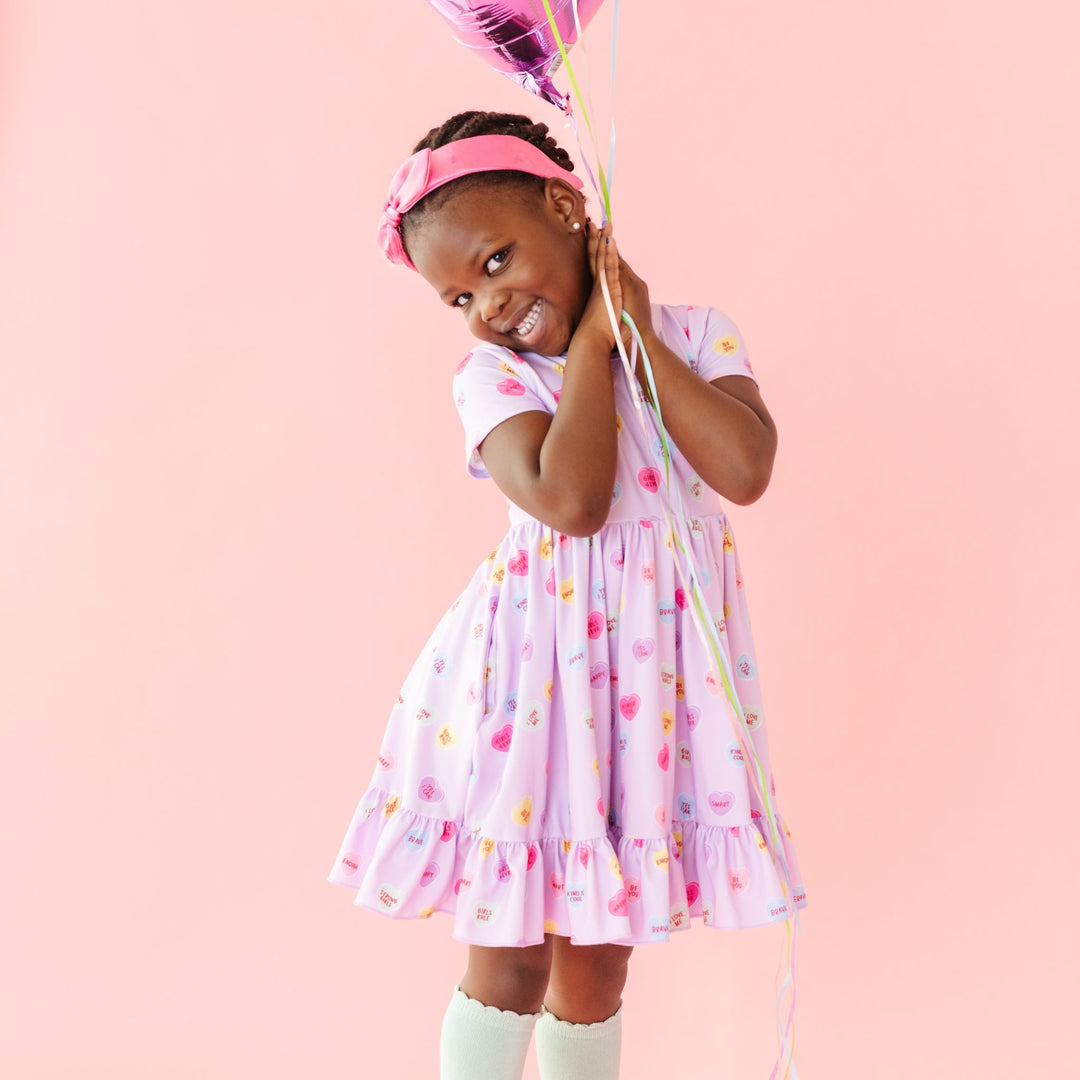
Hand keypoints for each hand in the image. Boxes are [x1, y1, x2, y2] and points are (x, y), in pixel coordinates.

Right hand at [570, 220, 651, 356]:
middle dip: (594, 239)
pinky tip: (610, 240)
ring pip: (601, 258)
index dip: (593, 250)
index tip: (592, 236)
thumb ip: (601, 307)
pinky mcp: (608, 288)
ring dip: (603, 240)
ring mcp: (602, 285)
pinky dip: (610, 252)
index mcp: (596, 290)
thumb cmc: (597, 334)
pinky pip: (609, 266)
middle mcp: (597, 284)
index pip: (595, 265)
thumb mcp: (600, 316)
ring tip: (604, 224)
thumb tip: (599, 308)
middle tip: (592, 222)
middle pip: (595, 256)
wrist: (592, 340)